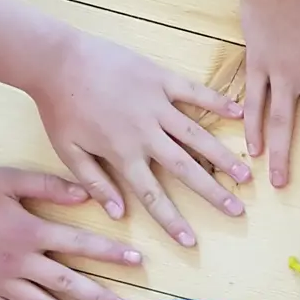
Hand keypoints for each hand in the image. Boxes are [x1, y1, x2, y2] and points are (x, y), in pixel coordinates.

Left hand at [32, 33, 249, 246]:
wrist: (53, 58)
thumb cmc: (58, 106)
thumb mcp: (67, 151)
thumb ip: (94, 182)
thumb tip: (118, 214)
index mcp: (123, 153)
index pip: (152, 195)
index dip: (172, 220)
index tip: (190, 240)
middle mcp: (146, 133)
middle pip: (186, 169)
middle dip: (213, 192)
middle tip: (236, 210)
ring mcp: (156, 104)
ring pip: (197, 135)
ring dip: (222, 156)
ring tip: (245, 174)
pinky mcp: (159, 78)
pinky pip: (193, 92)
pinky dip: (216, 102)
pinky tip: (239, 114)